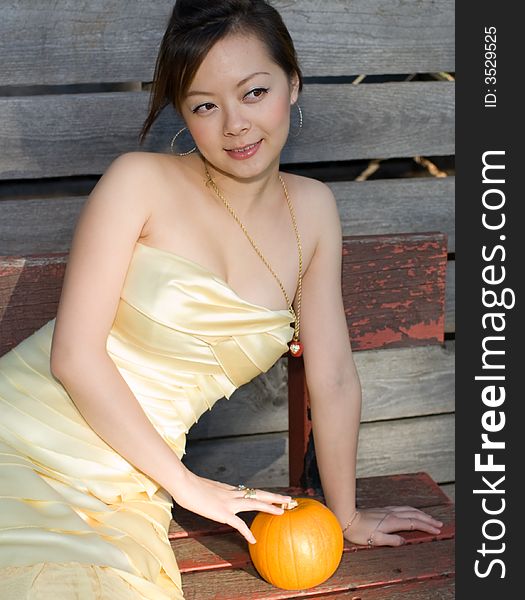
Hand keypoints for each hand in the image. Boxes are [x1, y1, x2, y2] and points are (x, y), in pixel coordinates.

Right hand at [171, 469, 291, 543]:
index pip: (251, 492)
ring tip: (282, 511)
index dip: (263, 494)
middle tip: (289, 500)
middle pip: (258, 494)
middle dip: (274, 497)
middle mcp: (232, 494)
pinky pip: (238, 524)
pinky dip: (247, 532)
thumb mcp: (207, 488)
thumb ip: (216, 492)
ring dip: (269, 507)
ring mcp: (229, 502)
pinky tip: (253, 540)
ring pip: (254, 503)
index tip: (274, 497)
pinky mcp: (222, 512)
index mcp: (229, 489)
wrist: (184, 483)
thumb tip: (217, 496)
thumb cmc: (191, 485)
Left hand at [343, 506, 442, 546]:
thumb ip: (391, 540)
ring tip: (429, 517)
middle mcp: (392, 514)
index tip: (437, 530)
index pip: (414, 523)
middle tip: (439, 523)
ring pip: (409, 510)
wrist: (347, 518)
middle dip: (428, 519)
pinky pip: (402, 508)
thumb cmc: (359, 531)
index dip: (426, 526)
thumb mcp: (375, 540)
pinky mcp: (383, 510)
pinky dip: (412, 510)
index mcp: (392, 522)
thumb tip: (404, 541)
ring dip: (421, 513)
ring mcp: (388, 511)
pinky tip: (412, 511)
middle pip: (414, 514)